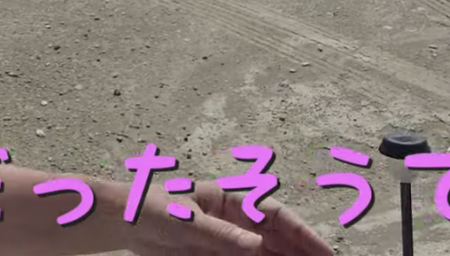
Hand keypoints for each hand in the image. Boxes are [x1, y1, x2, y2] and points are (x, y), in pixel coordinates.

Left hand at [127, 181, 333, 255]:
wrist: (122, 223)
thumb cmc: (151, 208)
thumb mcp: (185, 220)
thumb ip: (220, 234)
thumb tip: (256, 245)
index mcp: (232, 200)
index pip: (277, 216)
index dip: (304, 235)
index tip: (326, 253)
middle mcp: (236, 219)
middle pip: (278, 239)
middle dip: (303, 253)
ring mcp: (228, 240)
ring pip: (267, 255)